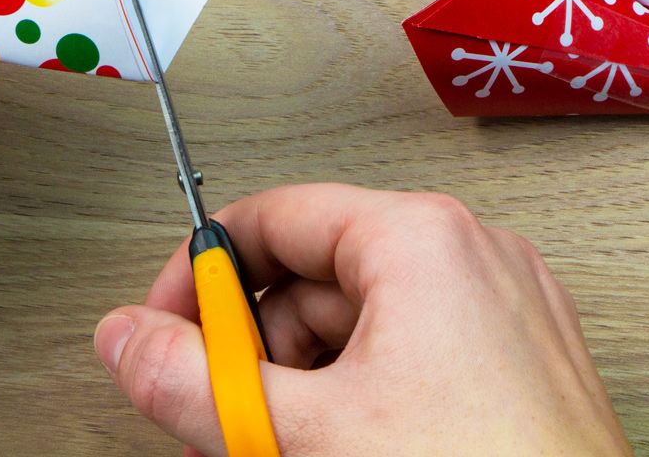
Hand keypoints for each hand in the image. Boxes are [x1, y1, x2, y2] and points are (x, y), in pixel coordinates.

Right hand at [94, 184, 630, 456]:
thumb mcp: (308, 435)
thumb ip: (199, 383)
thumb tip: (129, 341)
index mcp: (421, 238)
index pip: (272, 216)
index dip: (202, 276)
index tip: (168, 327)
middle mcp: (470, 255)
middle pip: (312, 275)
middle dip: (257, 351)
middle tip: (230, 414)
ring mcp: (502, 309)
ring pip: (360, 324)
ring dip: (306, 384)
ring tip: (291, 446)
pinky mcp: (519, 361)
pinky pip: (411, 355)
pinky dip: (361, 398)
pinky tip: (343, 449)